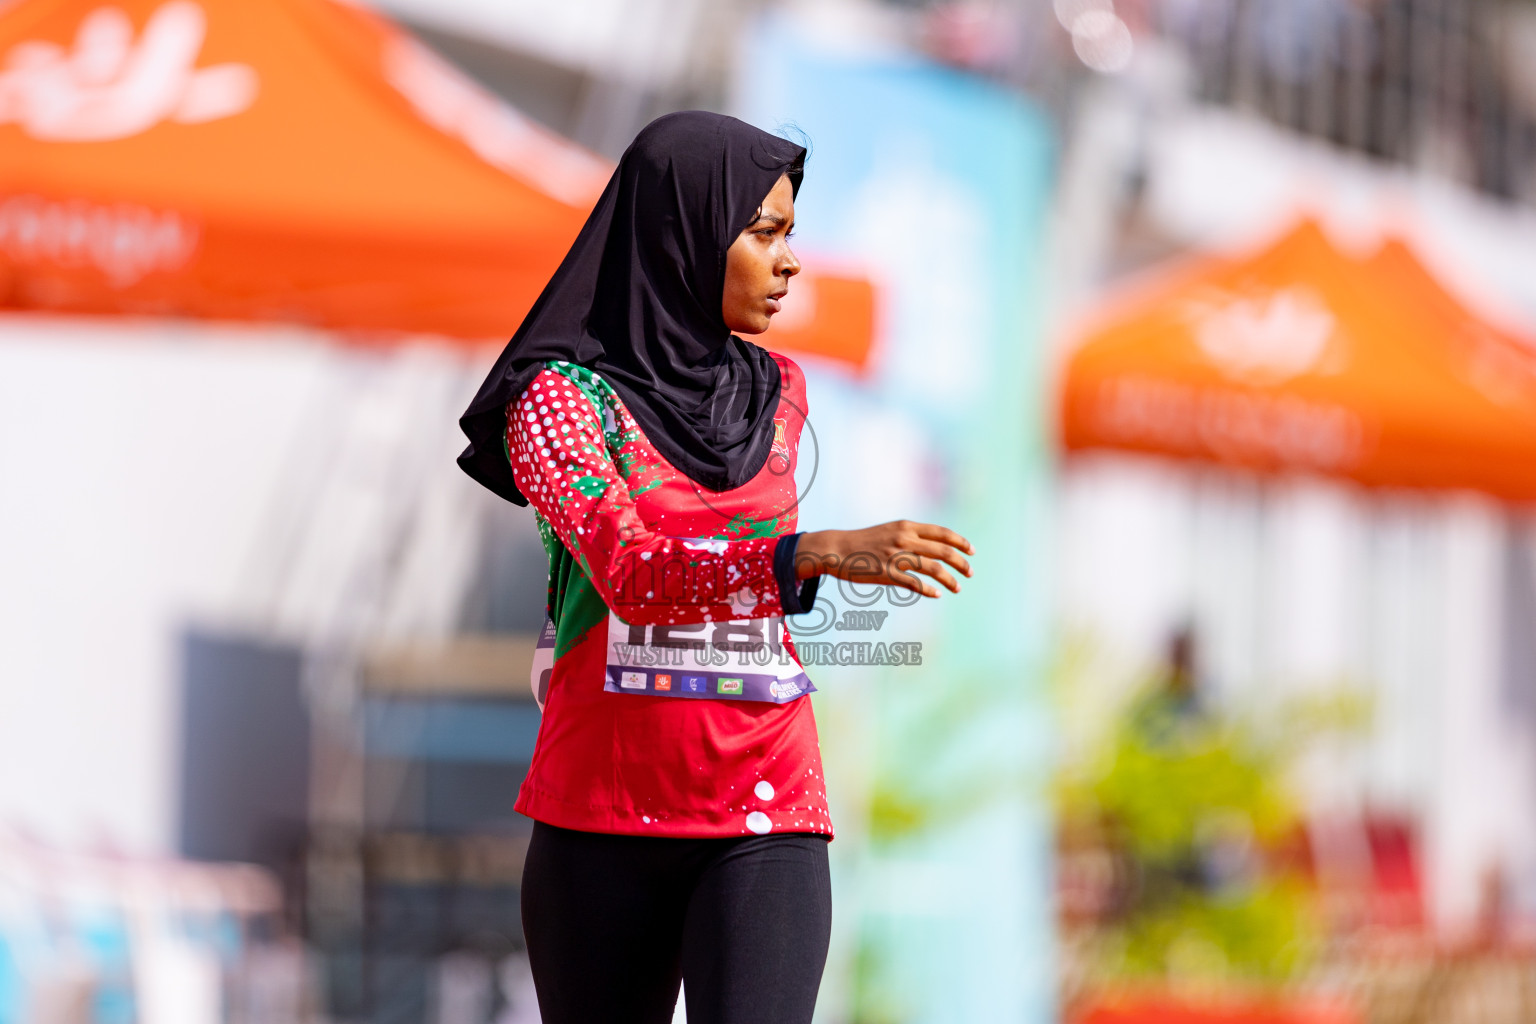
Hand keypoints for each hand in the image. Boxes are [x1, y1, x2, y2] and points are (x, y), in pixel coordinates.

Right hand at [794, 521, 974, 598]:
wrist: (836, 548)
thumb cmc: (863, 542)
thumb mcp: (889, 530)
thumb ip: (910, 535)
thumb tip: (932, 545)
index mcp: (906, 527)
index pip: (942, 533)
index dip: (960, 542)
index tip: (971, 551)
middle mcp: (904, 539)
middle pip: (943, 551)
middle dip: (961, 563)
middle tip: (970, 573)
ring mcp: (896, 556)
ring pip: (933, 568)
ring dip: (949, 579)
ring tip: (957, 588)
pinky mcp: (886, 573)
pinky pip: (914, 583)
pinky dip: (929, 590)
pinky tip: (936, 595)